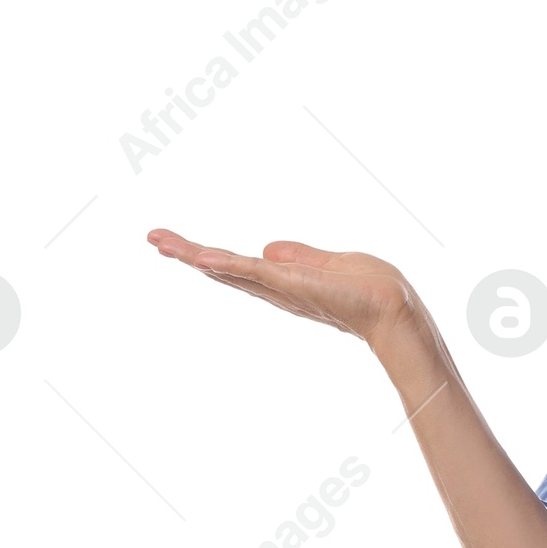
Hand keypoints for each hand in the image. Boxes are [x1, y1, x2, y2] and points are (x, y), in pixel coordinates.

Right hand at [146, 228, 416, 351]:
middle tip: (153, 238)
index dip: (209, 257)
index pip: (238, 267)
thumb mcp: (328, 263)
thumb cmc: (370, 288)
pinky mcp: (290, 286)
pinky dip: (225, 265)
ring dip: (192, 255)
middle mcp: (276, 290)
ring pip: (229, 269)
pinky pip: (252, 273)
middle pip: (223, 269)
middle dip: (187, 254)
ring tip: (160, 241)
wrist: (392, 308)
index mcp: (283, 283)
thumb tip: (268, 248)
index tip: (179, 246)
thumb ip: (299, 255)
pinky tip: (199, 258)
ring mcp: (281, 289)